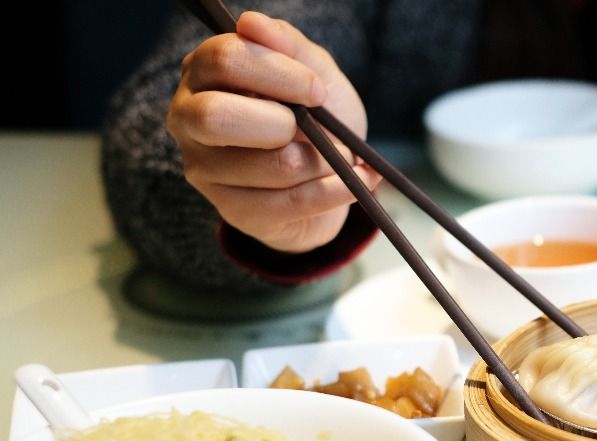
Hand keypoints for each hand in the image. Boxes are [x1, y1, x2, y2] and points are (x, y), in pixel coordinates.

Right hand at [167, 11, 380, 252]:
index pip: (224, 60)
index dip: (280, 73)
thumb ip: (287, 44)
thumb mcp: (311, 71)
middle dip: (283, 123)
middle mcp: (189, 120)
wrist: (329, 172)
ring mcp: (205, 171)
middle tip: (315, 126)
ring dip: (322, 160)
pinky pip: (292, 203)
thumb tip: (251, 22)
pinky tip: (356, 180)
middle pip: (217, 118)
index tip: (316, 89)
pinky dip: (336, 190)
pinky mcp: (235, 212)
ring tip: (339, 154)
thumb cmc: (314, 114)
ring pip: (270, 166)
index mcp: (203, 73)